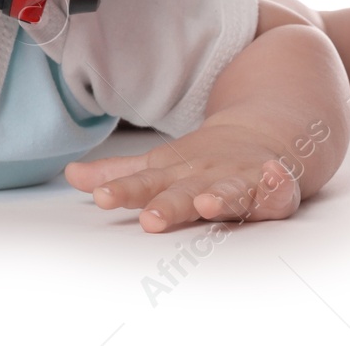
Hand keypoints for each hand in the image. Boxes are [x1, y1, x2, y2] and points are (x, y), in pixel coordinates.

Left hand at [64, 122, 303, 231]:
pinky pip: (278, 188)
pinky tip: (272, 178)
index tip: (102, 198)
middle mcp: (204, 174)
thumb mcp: (160, 165)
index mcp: (175, 171)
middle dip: (168, 205)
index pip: (144, 183)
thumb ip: (120, 176)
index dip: (124, 191)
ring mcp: (239, 177)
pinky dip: (276, 184)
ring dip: (219, 197)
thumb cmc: (203, 160)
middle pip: (184, 191)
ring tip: (206, 204)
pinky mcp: (274, 185)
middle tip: (151, 219)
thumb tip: (71, 176)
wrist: (262, 132)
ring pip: (229, 190)